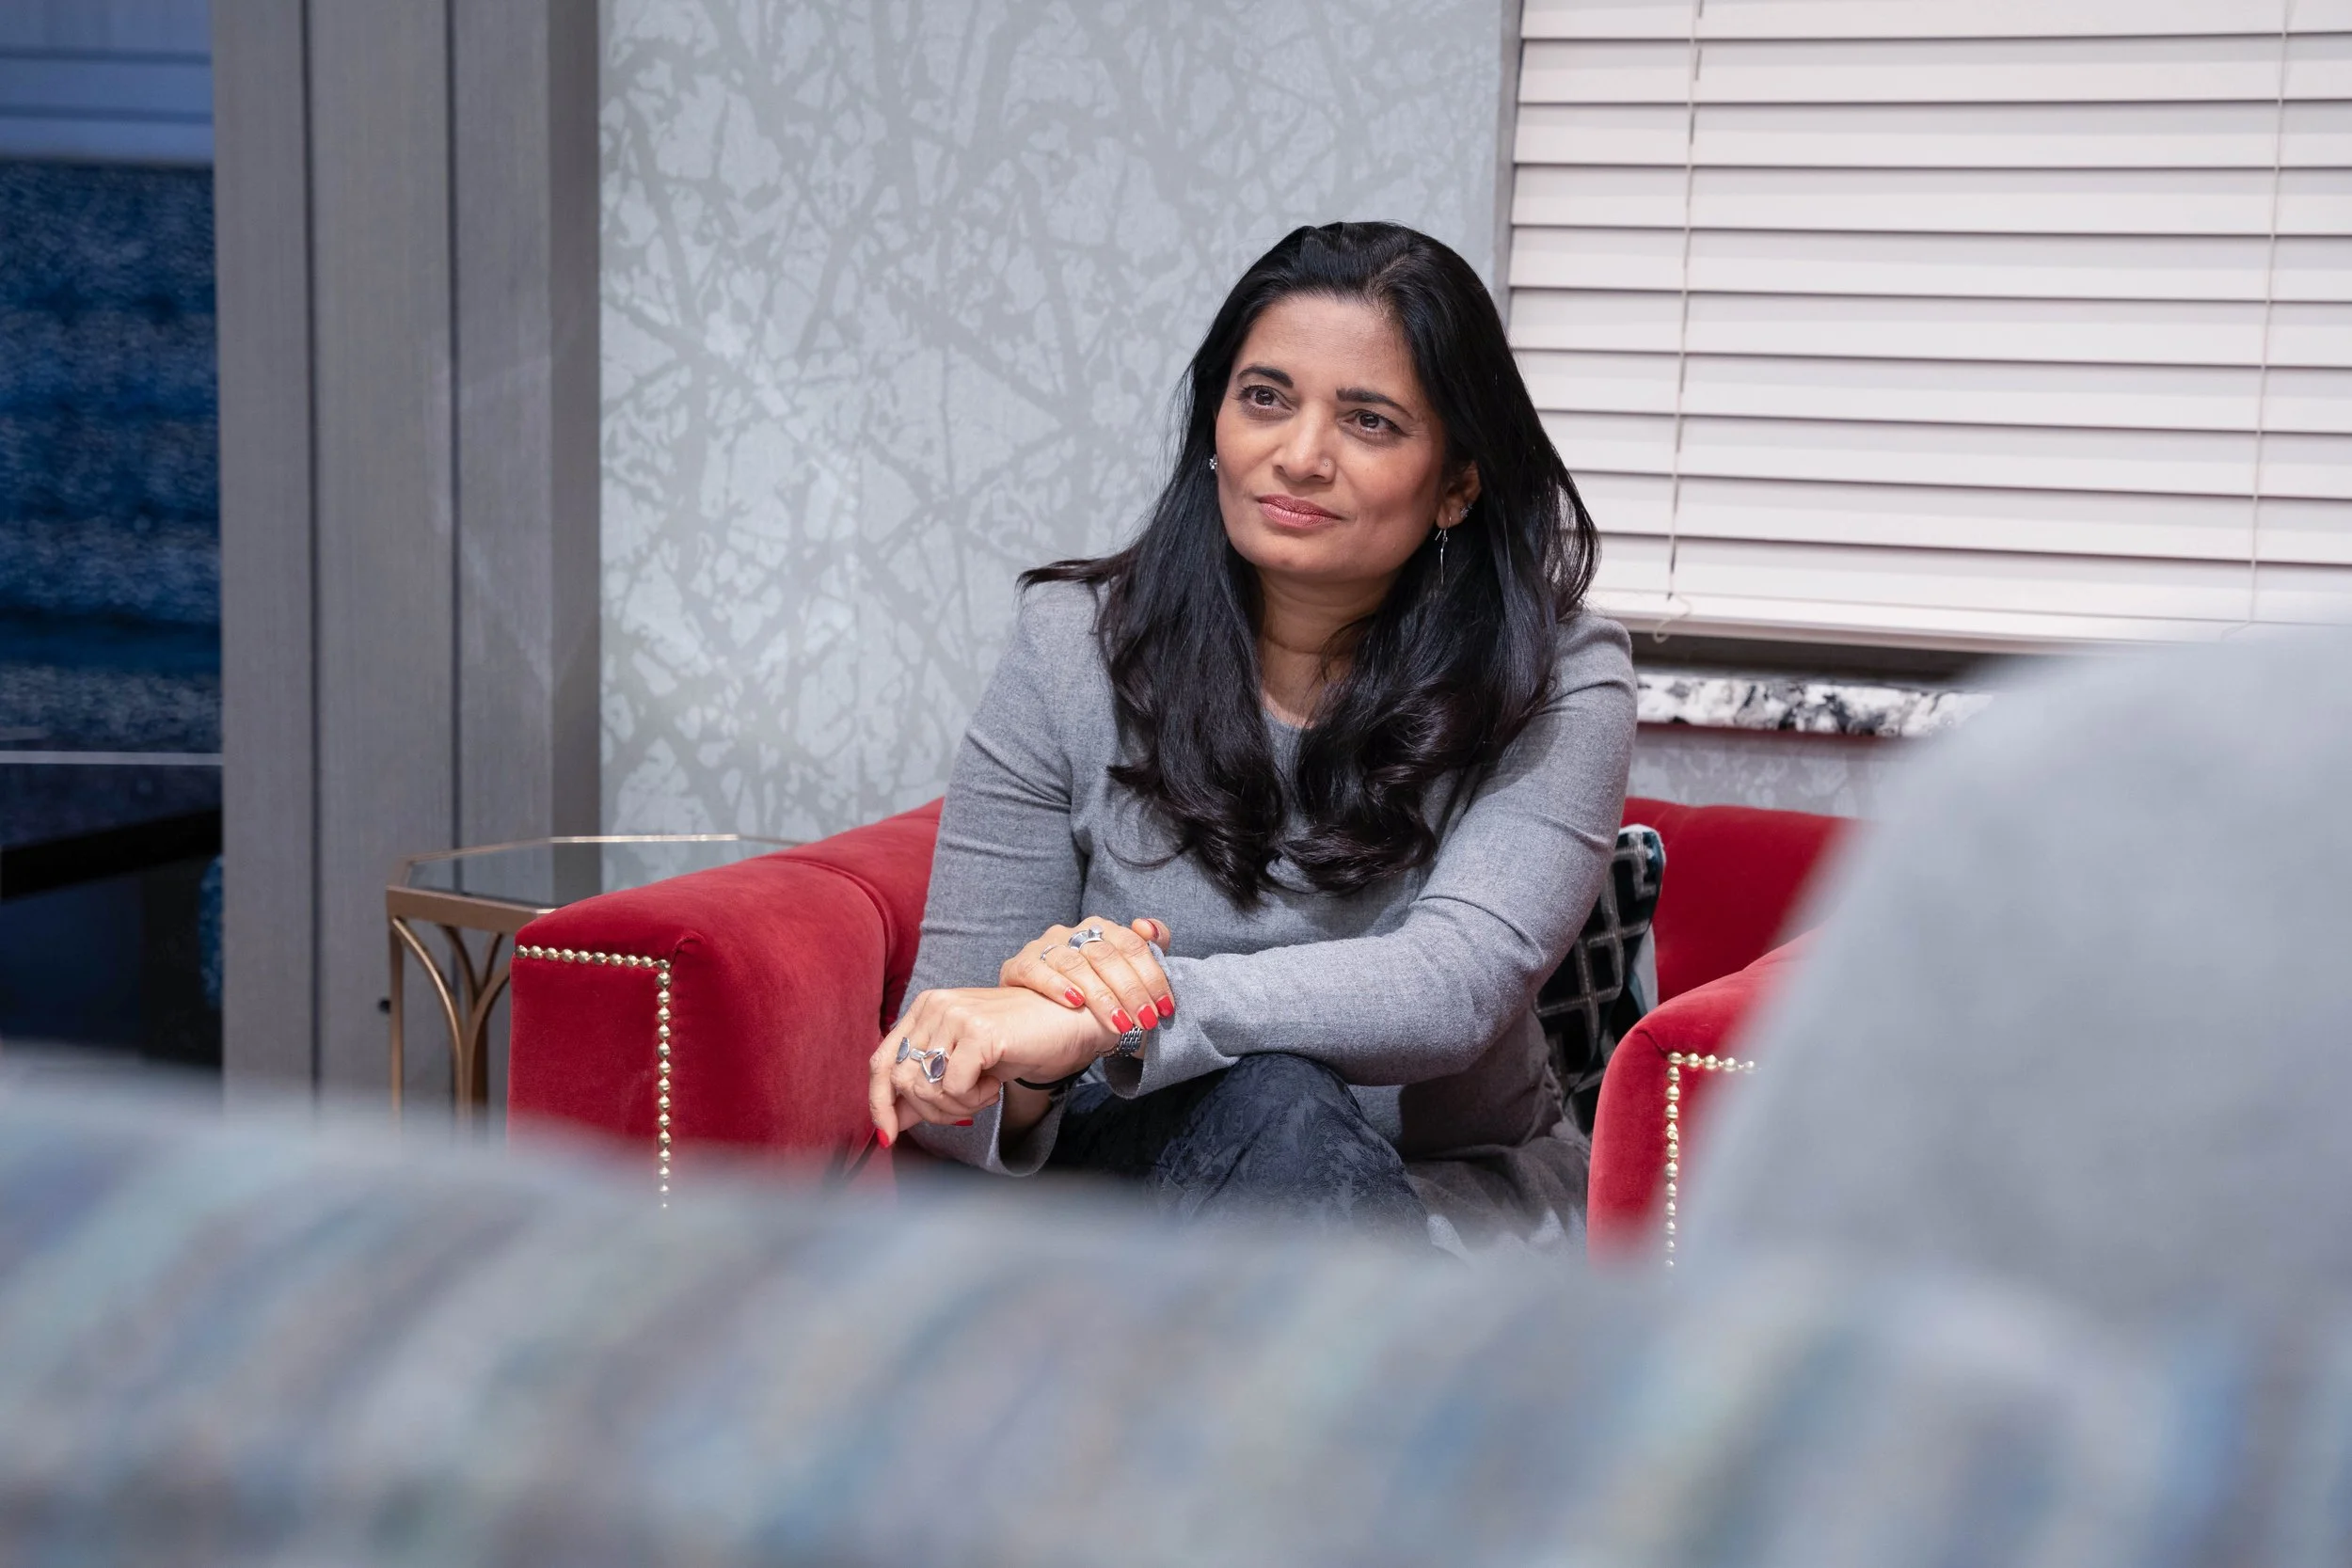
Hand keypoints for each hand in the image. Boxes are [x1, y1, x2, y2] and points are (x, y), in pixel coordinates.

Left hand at [868, 985, 1113, 1141]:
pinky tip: (994, 1085)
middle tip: (965, 1110)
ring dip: (954, 1107)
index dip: (879, 1104)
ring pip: (924, 1086)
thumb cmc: (1020, 1043)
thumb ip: (928, 1089)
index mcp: (925, 1010)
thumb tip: (891, 1124)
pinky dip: (974, 1099)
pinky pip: (954, 1087)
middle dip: (929, 1111)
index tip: (889, 1136)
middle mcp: (935, 1006)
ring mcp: (955, 1015)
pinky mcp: (978, 1031)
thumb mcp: (966, 1066)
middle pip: (899, 1080)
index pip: (882, 1061)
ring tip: (982, 1094)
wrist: (1071, 1022)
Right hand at [999, 916, 1174, 1040]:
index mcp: (1102, 929)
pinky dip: (1057, 985)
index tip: (1165, 1008)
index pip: (1132, 945)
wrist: (1039, 1018)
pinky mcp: (1018, 965)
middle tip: (1146, 1020)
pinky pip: (1036, 970)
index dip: (1152, 976)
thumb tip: (1151, 928)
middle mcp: (1073, 933)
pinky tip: (1075, 1002)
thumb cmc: (1089, 995)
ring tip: (1119, 1023)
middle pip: (1105, 955)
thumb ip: (1145, 952)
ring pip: (1075, 964)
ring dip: (1101, 996)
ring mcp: (1044, 947)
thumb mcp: (1121, 977)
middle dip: (1131, 990)